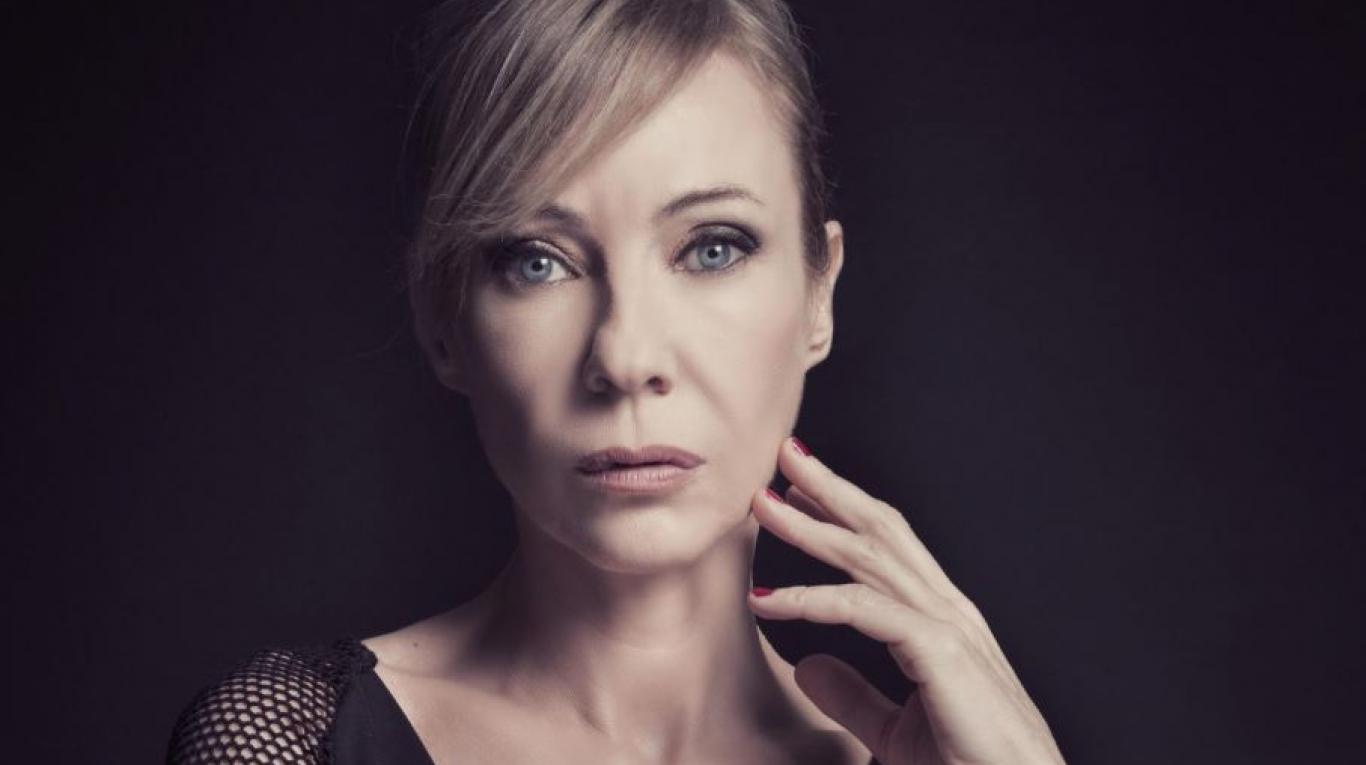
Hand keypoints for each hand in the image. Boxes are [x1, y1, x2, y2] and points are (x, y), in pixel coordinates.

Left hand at [747, 436, 1065, 764]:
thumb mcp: (895, 730)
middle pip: (880, 531)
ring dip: (811, 526)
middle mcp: (948, 611)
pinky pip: (865, 611)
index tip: (797, 490)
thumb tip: (806, 666)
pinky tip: (770, 601)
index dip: (843, 511)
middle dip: (828, 490)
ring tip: (763, 504)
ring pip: (870, 557)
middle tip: (781, 456)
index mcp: (942, 621)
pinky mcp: (942, 652)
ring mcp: (948, 626)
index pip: (887, 547)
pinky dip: (812, 600)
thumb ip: (853, 696)